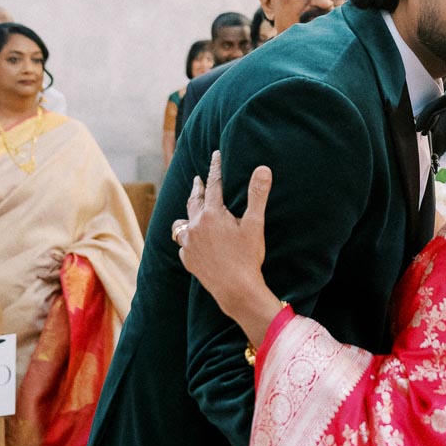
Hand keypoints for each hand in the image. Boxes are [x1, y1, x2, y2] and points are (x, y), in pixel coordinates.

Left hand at [175, 151, 276, 324]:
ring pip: (183, 223)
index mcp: (212, 214)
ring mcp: (189, 244)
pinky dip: (188, 239)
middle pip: (194, 201)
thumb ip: (257, 195)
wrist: (236, 290)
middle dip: (197, 188)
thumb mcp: (255, 224)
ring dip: (187, 215)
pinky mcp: (188, 260)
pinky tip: (193, 242)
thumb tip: (263, 169)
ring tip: (190, 213)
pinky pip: (184, 245)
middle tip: (198, 180)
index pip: (214, 184)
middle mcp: (196, 226)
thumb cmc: (247, 257)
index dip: (215, 167)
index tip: (215, 155)